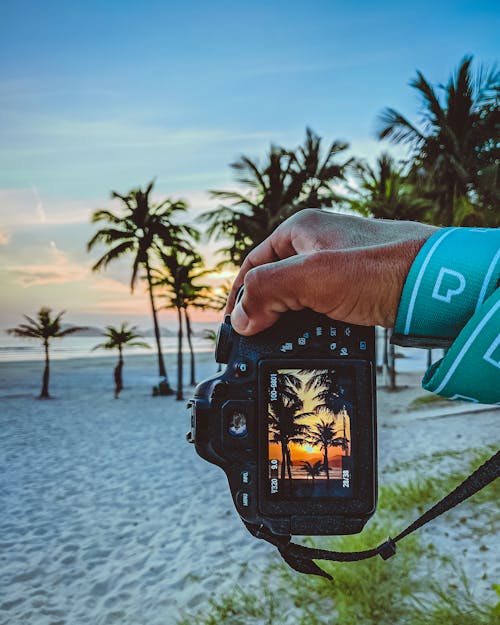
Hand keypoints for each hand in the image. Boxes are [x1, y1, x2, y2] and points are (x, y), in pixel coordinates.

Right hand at [226, 209, 436, 334]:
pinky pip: (321, 307)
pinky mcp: (355, 288)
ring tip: (284, 342)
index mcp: (300, 228)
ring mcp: (338, 266)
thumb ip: (267, 290)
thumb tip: (240, 317)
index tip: (233, 326)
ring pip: (297, 297)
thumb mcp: (313, 275)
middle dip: (264, 309)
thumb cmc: (383, 269)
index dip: (238, 295)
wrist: (437, 287)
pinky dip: (312, 323)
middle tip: (258, 338)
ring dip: (288, 320)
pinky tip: (315, 338)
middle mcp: (317, 243)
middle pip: (274, 281)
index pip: (252, 263)